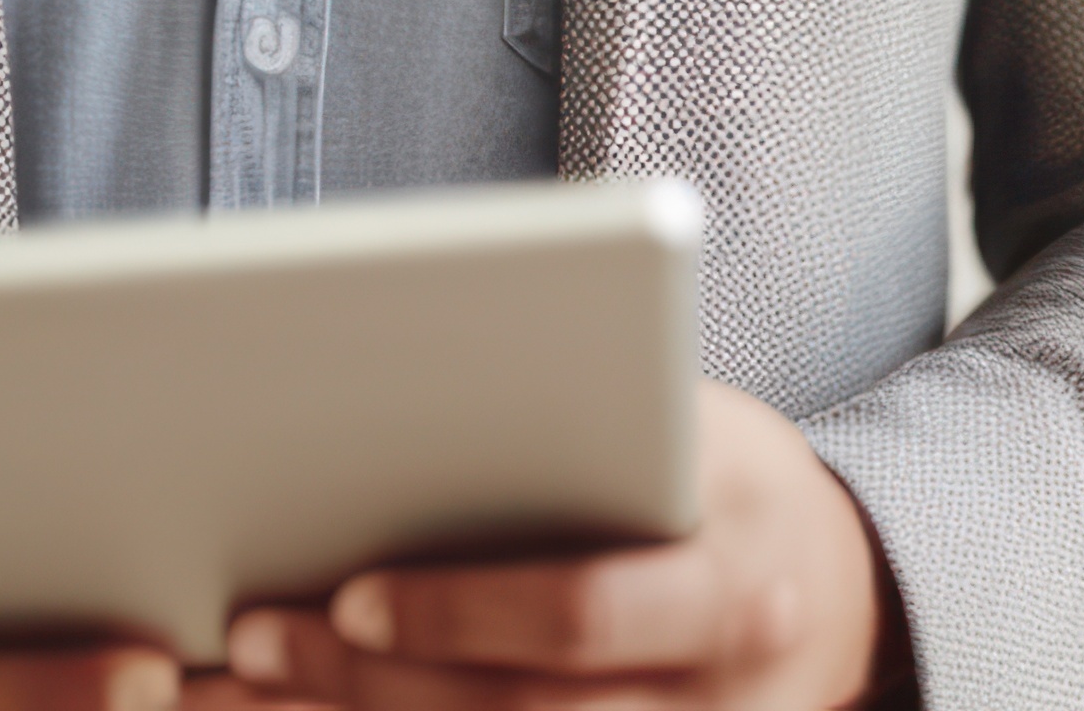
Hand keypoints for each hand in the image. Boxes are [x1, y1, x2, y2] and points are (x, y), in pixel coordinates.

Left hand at [215, 383, 896, 709]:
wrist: (838, 597)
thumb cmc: (729, 487)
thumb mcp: (700, 436)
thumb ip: (597, 433)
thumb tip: (411, 404)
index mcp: (732, 582)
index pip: (586, 613)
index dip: (462, 613)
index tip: (348, 589)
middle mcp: (713, 693)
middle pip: (520, 710)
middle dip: (372, 677)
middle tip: (254, 634)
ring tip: (246, 683)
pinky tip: (310, 709)